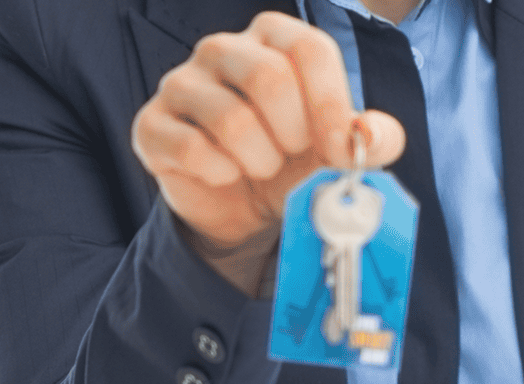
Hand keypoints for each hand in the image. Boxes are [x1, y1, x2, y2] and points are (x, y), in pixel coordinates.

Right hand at [130, 12, 405, 293]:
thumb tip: (369, 136)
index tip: (337, 150)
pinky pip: (192, 149)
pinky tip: (226, 175)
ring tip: (260, 167)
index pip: (309, 49)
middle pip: (268, 77)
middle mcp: (221, 49)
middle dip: (292, 134)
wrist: (241, 205)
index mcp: (272, 37)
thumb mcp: (338, 149)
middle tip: (291, 155)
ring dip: (259, 161)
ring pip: (231, 120)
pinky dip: (221, 175)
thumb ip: (372, 139)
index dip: (331, 105)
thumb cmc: (292, 160)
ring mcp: (180, 83)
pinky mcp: (151, 124)